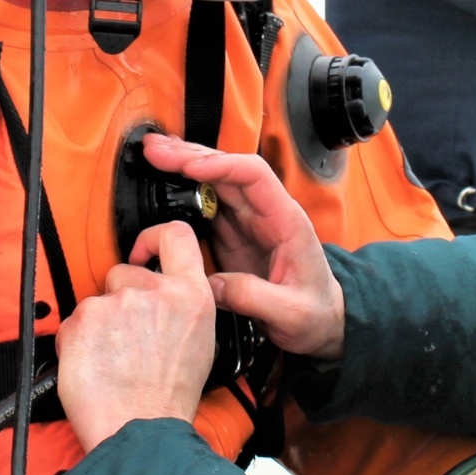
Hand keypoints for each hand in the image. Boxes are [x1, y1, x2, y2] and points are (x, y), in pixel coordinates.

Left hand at [57, 221, 216, 451]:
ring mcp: (118, 302)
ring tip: (111, 361)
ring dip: (98, 324)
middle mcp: (157, 291)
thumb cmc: (167, 400)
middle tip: (126, 338)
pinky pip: (74, 321)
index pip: (177, 236)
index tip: (142, 252)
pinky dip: (78, 341)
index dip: (153, 238)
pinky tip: (93, 366)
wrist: (138, 430)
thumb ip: (183, 307)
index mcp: (192, 296)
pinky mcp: (85, 318)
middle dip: (118, 298)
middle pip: (125, 272)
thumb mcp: (200, 344)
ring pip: (97, 300)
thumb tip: (165, 294)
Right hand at [141, 133, 344, 360]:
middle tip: (155, 150)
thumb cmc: (316, 315)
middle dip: (191, 156)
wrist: (322, 325)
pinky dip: (183, 192)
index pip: (255, 176)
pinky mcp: (233, 238)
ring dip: (183, 167)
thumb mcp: (292, 313)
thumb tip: (210, 285)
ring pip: (214, 184)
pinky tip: (164, 184)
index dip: (221, 166)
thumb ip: (253, 298)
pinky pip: (206, 207)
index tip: (189, 168)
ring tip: (153, 155)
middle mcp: (266, 214)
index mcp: (286, 221)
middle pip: (228, 172)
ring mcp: (248, 224)